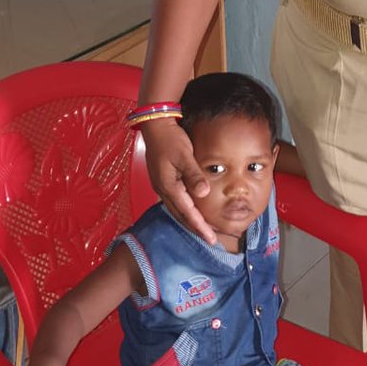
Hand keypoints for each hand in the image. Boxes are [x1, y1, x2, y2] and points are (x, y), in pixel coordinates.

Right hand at [141, 120, 216, 243]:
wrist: (154, 126)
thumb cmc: (170, 138)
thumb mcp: (184, 154)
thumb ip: (194, 174)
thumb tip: (204, 193)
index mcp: (169, 186)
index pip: (188, 212)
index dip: (200, 226)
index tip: (211, 239)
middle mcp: (163, 190)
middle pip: (181, 215)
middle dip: (196, 228)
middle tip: (211, 239)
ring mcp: (162, 186)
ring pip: (177, 210)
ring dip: (190, 221)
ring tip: (204, 230)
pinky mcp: (163, 181)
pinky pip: (175, 201)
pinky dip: (185, 210)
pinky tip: (192, 211)